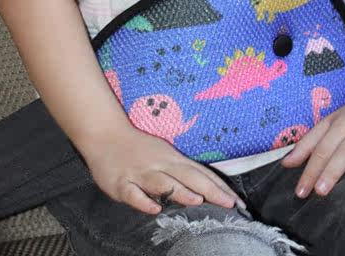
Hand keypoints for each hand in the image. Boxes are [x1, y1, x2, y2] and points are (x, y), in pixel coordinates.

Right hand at [82, 125, 245, 214]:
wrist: (106, 135)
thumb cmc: (139, 148)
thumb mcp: (164, 155)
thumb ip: (182, 172)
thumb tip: (205, 189)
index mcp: (173, 159)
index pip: (201, 173)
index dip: (220, 187)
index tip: (238, 202)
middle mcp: (160, 164)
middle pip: (189, 177)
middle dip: (210, 190)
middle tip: (230, 204)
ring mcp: (141, 173)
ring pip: (163, 183)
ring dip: (181, 192)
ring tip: (198, 201)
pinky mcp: (122, 183)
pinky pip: (134, 194)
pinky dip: (144, 201)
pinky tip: (155, 209)